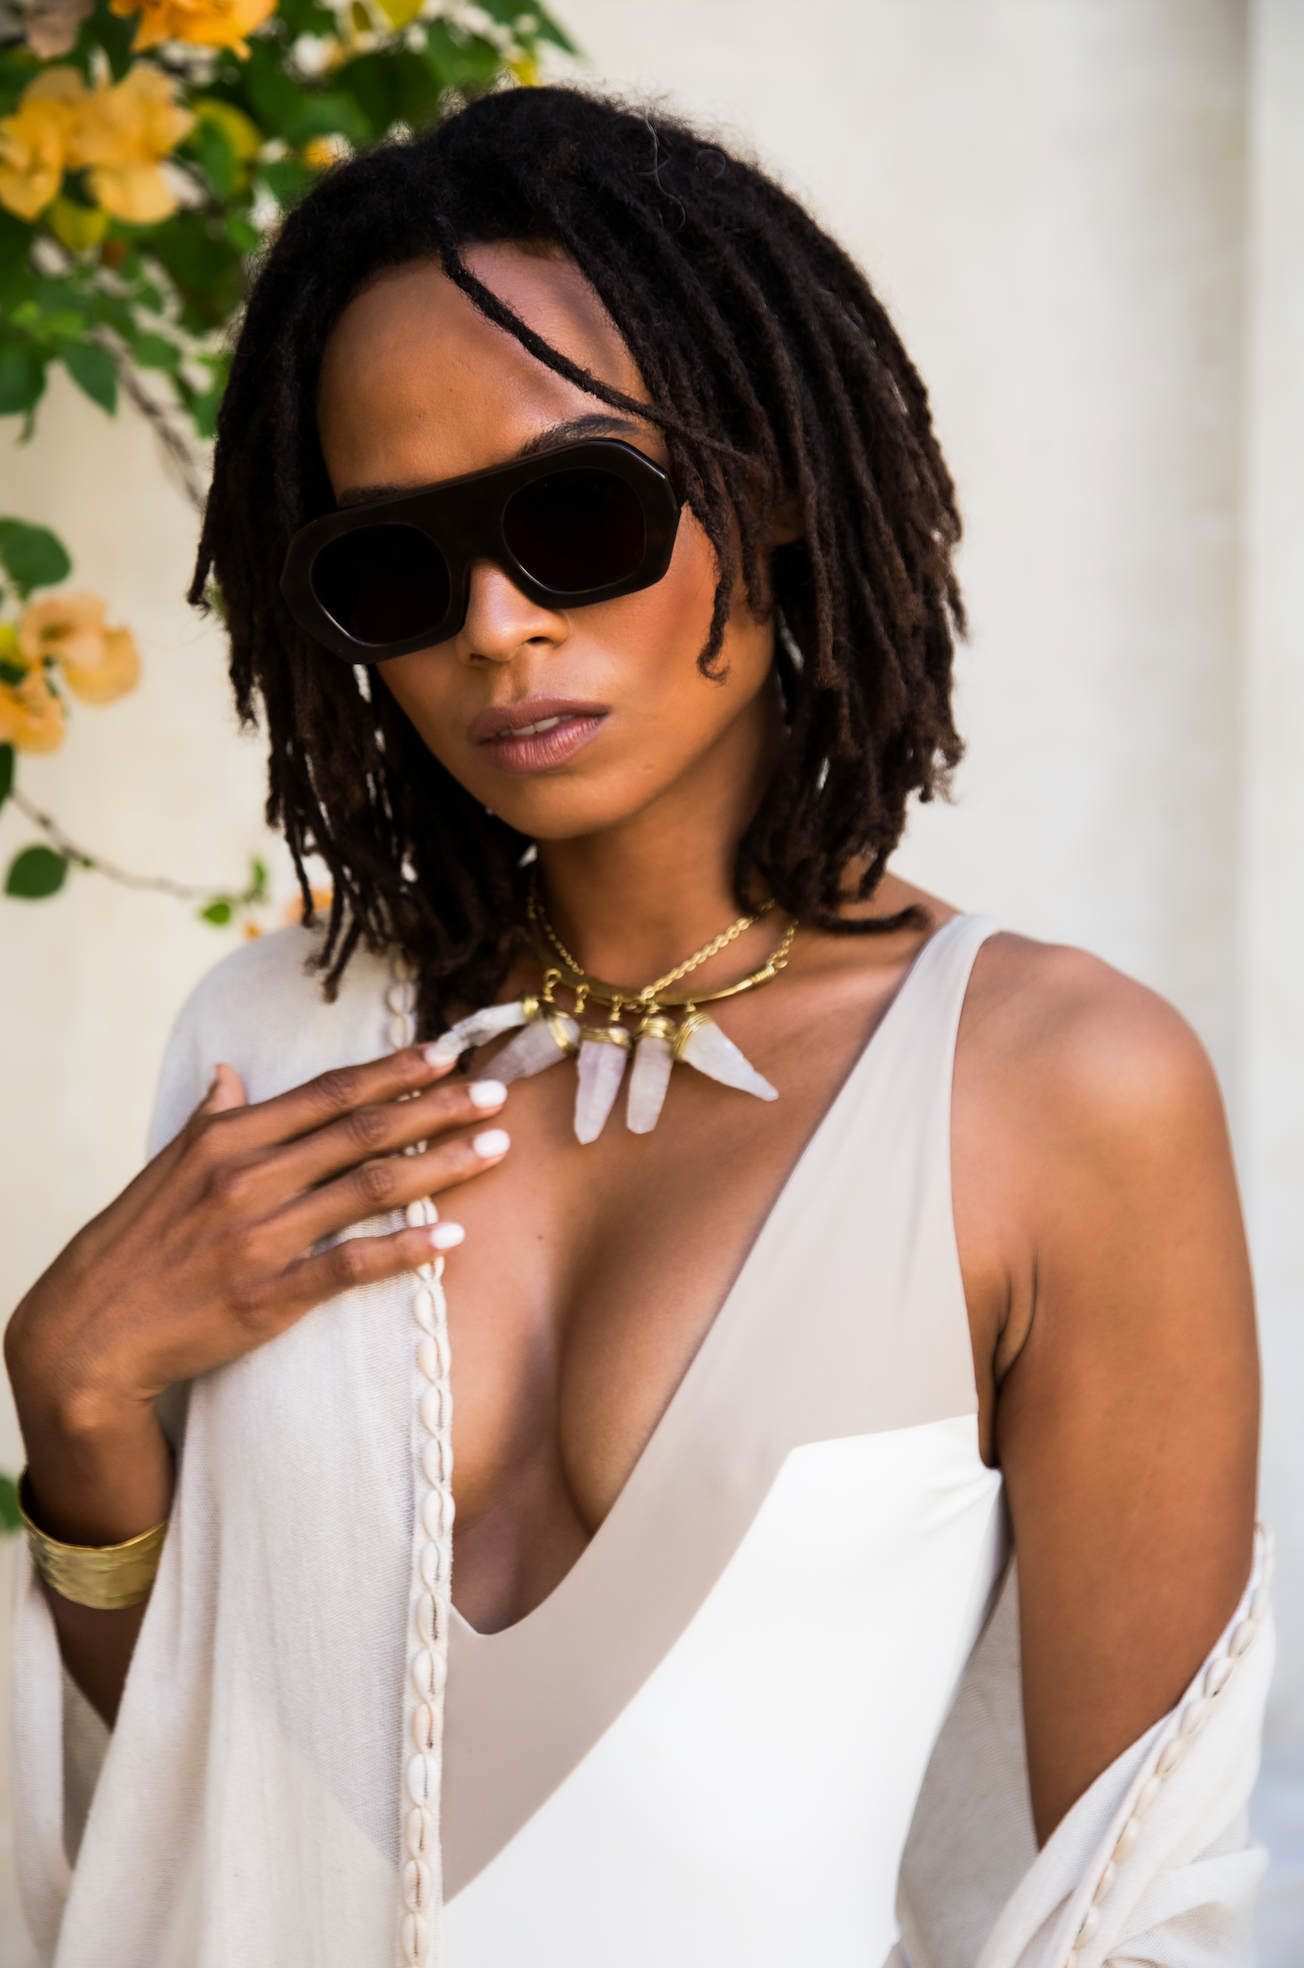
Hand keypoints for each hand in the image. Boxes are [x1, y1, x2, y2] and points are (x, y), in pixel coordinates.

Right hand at [6, 1046, 508, 1550]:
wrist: (87, 1332)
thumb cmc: (134, 1244)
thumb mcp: (167, 1166)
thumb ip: (212, 1117)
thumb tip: (232, 1072)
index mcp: (227, 1136)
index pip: (329, 1091)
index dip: (394, 1069)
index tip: (449, 1048)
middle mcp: (247, 1177)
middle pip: (362, 1131)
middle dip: (438, 1107)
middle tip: (497, 1091)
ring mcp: (258, 1237)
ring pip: (369, 1189)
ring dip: (441, 1166)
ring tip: (497, 1149)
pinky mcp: (266, 1298)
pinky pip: (350, 1266)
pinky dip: (405, 1249)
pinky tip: (453, 1237)